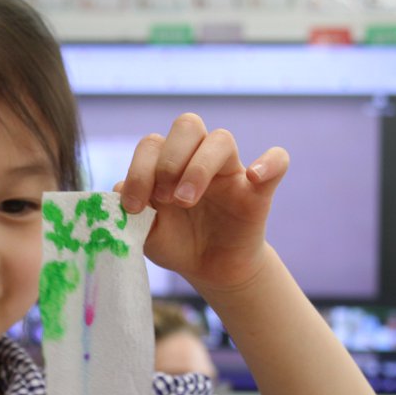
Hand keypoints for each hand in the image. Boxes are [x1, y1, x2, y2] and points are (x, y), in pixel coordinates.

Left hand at [116, 113, 288, 293]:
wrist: (208, 269)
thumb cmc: (175, 242)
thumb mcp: (144, 231)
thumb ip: (129, 210)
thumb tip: (118, 190)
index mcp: (167, 162)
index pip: (153, 144)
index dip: (139, 170)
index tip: (133, 206)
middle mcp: (197, 158)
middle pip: (187, 125)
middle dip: (169, 160)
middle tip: (164, 199)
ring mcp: (230, 171)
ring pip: (221, 139)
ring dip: (199, 167)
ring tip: (186, 202)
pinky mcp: (258, 190)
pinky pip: (277, 160)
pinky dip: (269, 163)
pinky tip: (253, 178)